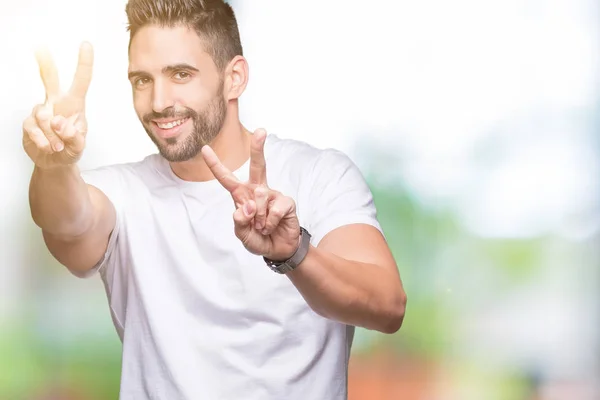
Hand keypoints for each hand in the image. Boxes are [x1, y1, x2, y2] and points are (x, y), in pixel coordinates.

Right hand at [22, 42, 93, 169]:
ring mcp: (40, 111)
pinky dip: (42, 140)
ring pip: (44, 116)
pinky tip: (47, 146)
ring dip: (53, 136)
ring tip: (59, 146)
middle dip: (45, 63)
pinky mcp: (28, 122)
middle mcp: (56, 103)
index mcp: (74, 104)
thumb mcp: (79, 147)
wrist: (55, 162)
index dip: (84, 63)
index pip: (81, 81)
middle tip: (40, 47)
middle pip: (49, 79)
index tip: (86, 44)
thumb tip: (58, 121)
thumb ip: (74, 136)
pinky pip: (33, 128)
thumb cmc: (71, 149)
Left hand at [201, 129, 300, 260]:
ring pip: (260, 197)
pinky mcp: (286, 202)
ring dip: (259, 219)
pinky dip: (270, 222)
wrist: (278, 249)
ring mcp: (272, 195)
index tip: (205, 149)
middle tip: (261, 131)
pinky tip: (272, 226)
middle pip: (257, 165)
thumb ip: (239, 222)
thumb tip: (247, 207)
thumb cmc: (258, 238)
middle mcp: (257, 190)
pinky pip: (274, 209)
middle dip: (258, 148)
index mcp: (242, 195)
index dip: (215, 164)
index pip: (226, 178)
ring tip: (262, 227)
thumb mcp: (242, 234)